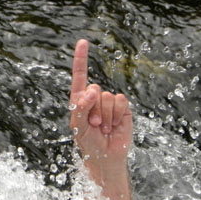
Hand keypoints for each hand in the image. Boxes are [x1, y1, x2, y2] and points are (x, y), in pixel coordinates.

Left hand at [69, 39, 131, 167]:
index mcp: (80, 99)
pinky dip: (116, 115)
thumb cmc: (88, 143)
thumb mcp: (78, 126)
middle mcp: (94, 98)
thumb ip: (82, 107)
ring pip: (107, 97)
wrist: (105, 157)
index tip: (83, 42)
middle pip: (94, 89)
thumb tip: (92, 90)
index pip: (80, 76)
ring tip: (103, 128)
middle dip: (93, 109)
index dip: (81, 59)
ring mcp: (108, 102)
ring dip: (105, 115)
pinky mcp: (122, 108)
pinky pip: (120, 101)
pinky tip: (113, 126)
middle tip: (93, 125)